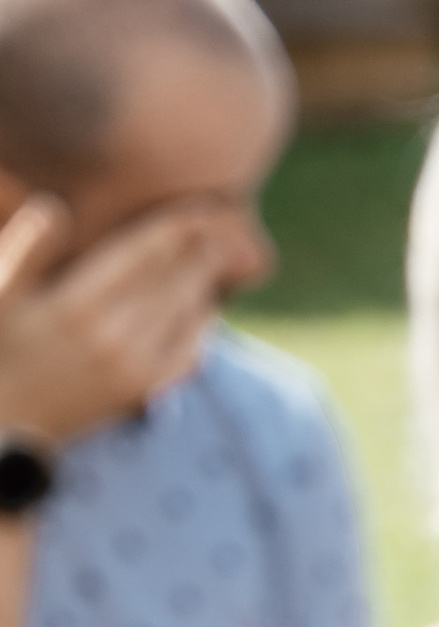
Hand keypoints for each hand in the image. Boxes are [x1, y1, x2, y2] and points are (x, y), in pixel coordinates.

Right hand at [0, 192, 257, 447]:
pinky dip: (201, 325)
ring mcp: (134, 368)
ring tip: (223, 252)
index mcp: (79, 304)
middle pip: (174, 280)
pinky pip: (187, 353)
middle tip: (227, 223)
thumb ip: (29, 248)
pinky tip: (204, 305)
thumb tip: (56, 207)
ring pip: (185, 313)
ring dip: (207, 281)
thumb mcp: (0, 290)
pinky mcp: (142, 392)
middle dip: (202, 249)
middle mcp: (115, 337)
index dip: (176, 228)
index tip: (199, 207)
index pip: (143, 254)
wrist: (5, 419)